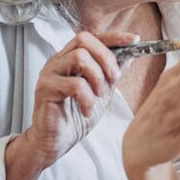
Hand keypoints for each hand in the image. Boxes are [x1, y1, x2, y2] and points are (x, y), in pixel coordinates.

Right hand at [22, 30, 136, 167]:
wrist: (56, 142)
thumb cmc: (75, 117)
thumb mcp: (101, 92)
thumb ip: (112, 73)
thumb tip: (130, 54)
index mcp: (70, 58)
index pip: (92, 37)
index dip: (114, 36)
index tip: (135, 40)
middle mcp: (58, 61)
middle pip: (83, 39)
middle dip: (106, 57)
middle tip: (114, 78)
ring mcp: (49, 73)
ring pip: (79, 57)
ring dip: (97, 77)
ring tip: (99, 96)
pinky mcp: (44, 88)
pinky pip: (74, 84)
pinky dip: (87, 98)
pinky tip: (87, 110)